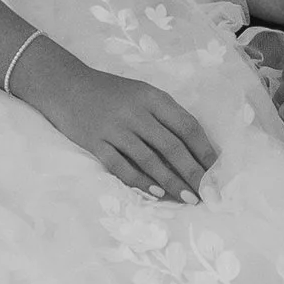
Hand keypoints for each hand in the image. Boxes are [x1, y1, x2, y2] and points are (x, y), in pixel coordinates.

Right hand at [14, 46, 219, 203]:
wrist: (66, 85)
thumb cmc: (110, 92)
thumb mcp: (140, 93)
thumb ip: (164, 115)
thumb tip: (195, 150)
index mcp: (151, 96)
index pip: (186, 125)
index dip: (204, 150)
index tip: (217, 171)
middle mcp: (135, 111)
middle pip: (171, 146)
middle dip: (193, 173)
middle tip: (208, 194)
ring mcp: (114, 128)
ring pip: (150, 160)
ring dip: (171, 183)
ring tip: (189, 199)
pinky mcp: (96, 143)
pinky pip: (122, 167)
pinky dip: (141, 182)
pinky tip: (156, 194)